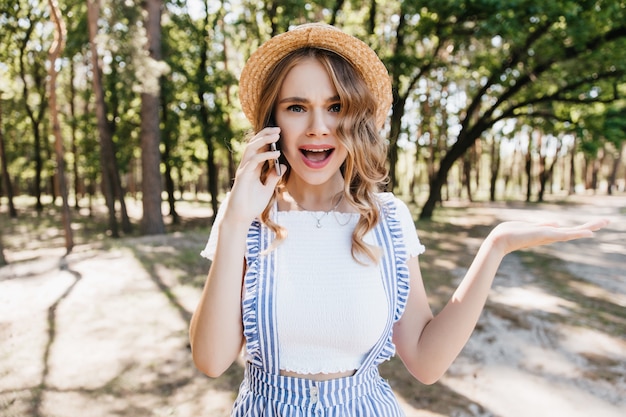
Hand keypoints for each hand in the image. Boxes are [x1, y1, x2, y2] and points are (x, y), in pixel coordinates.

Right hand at [223, 127, 283, 224]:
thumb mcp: (267, 189)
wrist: (241, 217)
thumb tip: (283, 167)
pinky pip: (254, 160)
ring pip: (251, 148)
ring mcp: (244, 170)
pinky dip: (265, 155)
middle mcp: (247, 166)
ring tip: (276, 135)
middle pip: (254, 144)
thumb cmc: (251, 205)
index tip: (279, 133)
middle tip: (278, 129)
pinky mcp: (243, 176)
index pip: (259, 149)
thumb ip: (273, 177)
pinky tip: (276, 154)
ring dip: (264, 140)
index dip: (268, 140)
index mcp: (252, 168)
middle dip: (265, 135)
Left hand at [487, 218, 608, 254]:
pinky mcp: (545, 236)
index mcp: (548, 234)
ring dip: (589, 227)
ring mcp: (549, 237)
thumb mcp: (530, 226)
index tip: (596, 225)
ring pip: (574, 232)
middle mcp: (551, 236)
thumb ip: (544, 225)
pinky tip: (590, 233)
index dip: (582, 228)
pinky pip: (565, 235)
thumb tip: (558, 222)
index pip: (569, 230)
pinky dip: (578, 234)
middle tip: (608, 220)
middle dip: (591, 225)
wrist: (500, 240)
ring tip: (604, 221)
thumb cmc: (511, 233)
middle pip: (575, 231)